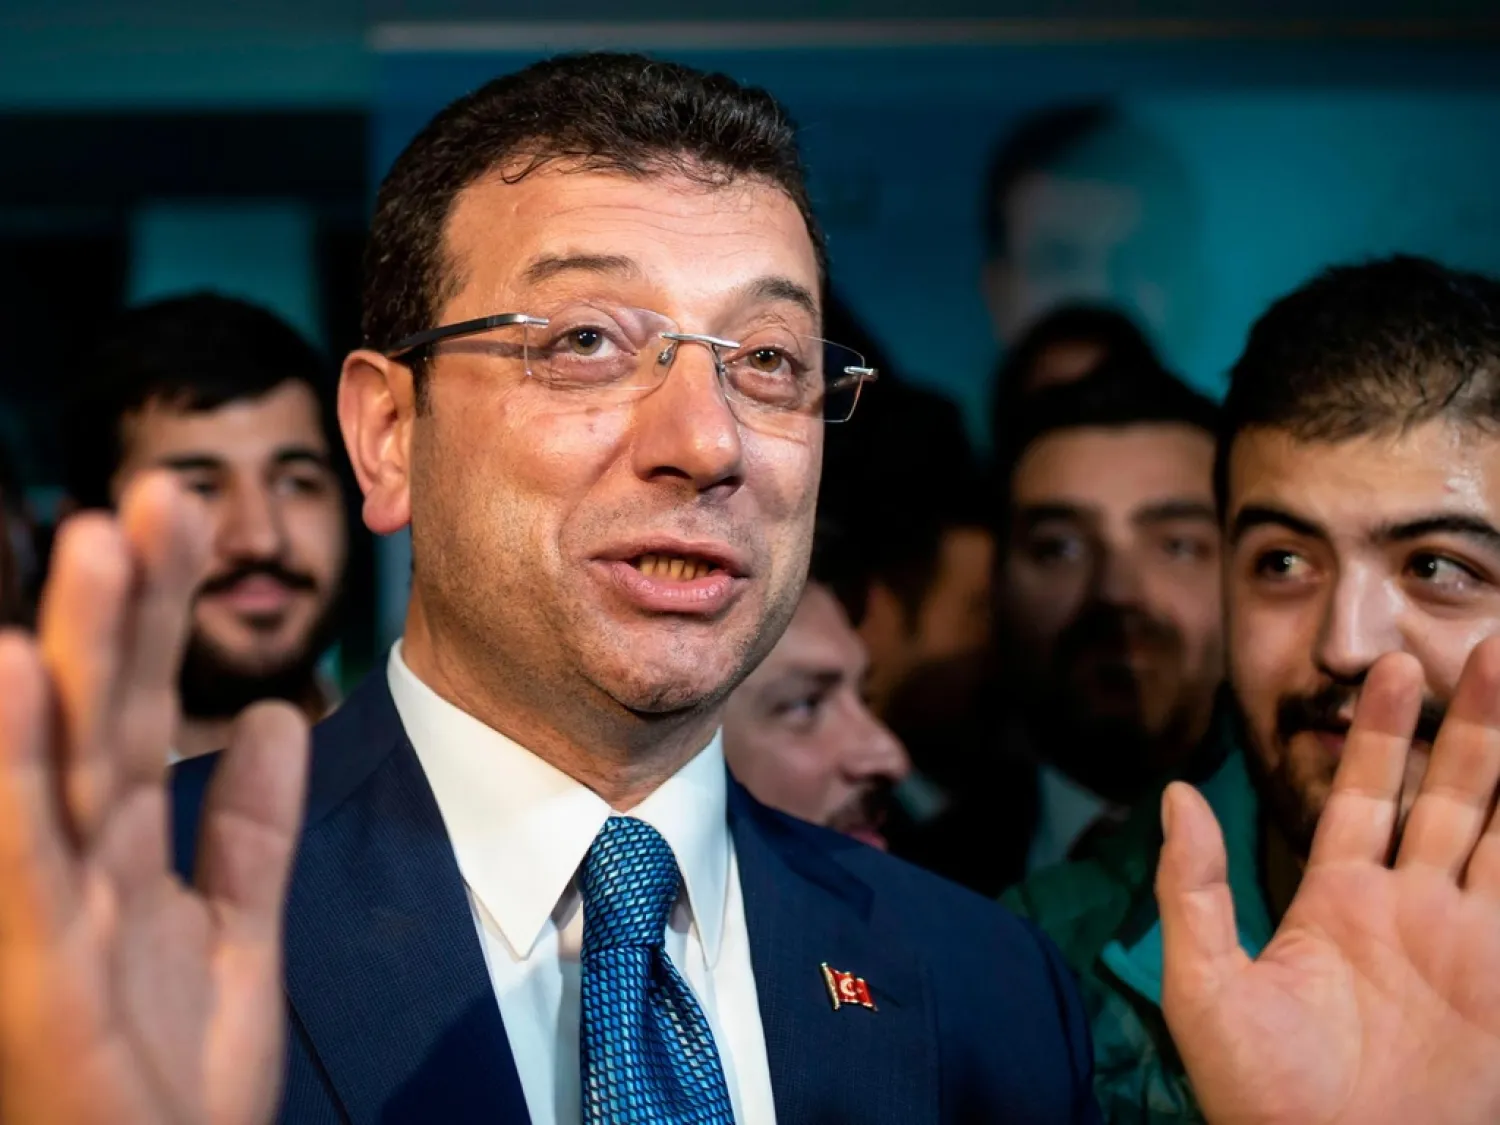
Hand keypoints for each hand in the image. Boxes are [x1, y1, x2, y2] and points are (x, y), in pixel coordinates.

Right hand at [0, 475, 308, 1124]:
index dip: (165, 611)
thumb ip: (252, 828)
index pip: (142, 704)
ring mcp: (55, 916)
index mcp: (126, 852)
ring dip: (76, 652)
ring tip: (94, 544)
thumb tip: (271, 717)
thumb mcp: (233, 931)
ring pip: (66, 761)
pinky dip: (19, 772)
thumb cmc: (176, 1077)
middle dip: (130, 603)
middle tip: (160, 490)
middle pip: (104, 709)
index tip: (190, 515)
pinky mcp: (43, 975)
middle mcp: (80, 867)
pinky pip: (32, 862)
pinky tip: (13, 679)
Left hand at [1157, 639, 1499, 1124]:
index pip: (1365, 796)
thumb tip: (1176, 792)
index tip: (1392, 669)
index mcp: (1336, 903)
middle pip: (1446, 798)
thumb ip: (1193, 885)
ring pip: (1499, 833)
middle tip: (1484, 649)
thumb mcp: (1203, 981)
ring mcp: (1464, 947)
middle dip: (1468, 726)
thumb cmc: (1257, 1092)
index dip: (1381, 733)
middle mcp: (1408, 912)